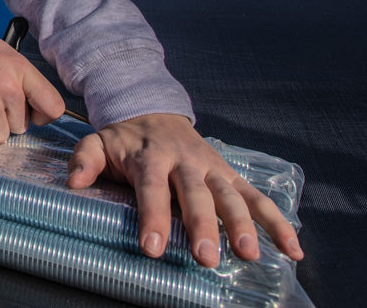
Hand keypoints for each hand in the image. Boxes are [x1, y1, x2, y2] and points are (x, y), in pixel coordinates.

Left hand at [66, 113, 304, 266]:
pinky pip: (258, 198)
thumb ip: (85, 160)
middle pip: (196, 194)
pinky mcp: (232, 175)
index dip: (151, 216)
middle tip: (206, 256)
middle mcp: (186, 161)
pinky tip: (292, 249)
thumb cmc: (125, 138)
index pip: (151, 188)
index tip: (151, 246)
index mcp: (150, 156)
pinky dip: (278, 222)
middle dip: (202, 225)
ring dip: (243, 224)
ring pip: (231, 195)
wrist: (153, 109)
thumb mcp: (97, 141)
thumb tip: (73, 182)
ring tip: (248, 253)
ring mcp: (213, 168)